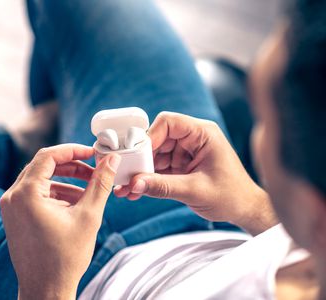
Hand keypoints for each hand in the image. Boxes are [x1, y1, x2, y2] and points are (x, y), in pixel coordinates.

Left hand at [0, 144, 120, 299]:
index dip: (73, 150)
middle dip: (72, 166)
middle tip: (94, 170)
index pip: (49, 156)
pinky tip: (76, 204)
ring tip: (89, 191)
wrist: (46, 289)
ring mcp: (11, 207)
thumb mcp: (89, 215)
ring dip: (66, 181)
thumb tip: (111, 159)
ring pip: (42, 179)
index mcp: (26, 194)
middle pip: (44, 165)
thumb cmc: (65, 257)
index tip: (94, 153)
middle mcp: (13, 197)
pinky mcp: (15, 215)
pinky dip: (57, 193)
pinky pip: (37, 193)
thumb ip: (101, 183)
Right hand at [114, 112, 276, 234]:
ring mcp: (186, 152)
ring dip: (142, 171)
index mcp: (203, 134)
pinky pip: (160, 167)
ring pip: (156, 154)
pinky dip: (148, 178)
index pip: (169, 122)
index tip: (137, 156)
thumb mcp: (195, 191)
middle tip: (128, 175)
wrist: (244, 210)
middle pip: (158, 139)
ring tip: (128, 188)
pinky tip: (136, 191)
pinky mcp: (182, 165)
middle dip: (142, 158)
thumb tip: (135, 184)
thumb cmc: (231, 196)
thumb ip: (163, 187)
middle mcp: (193, 139)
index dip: (150, 136)